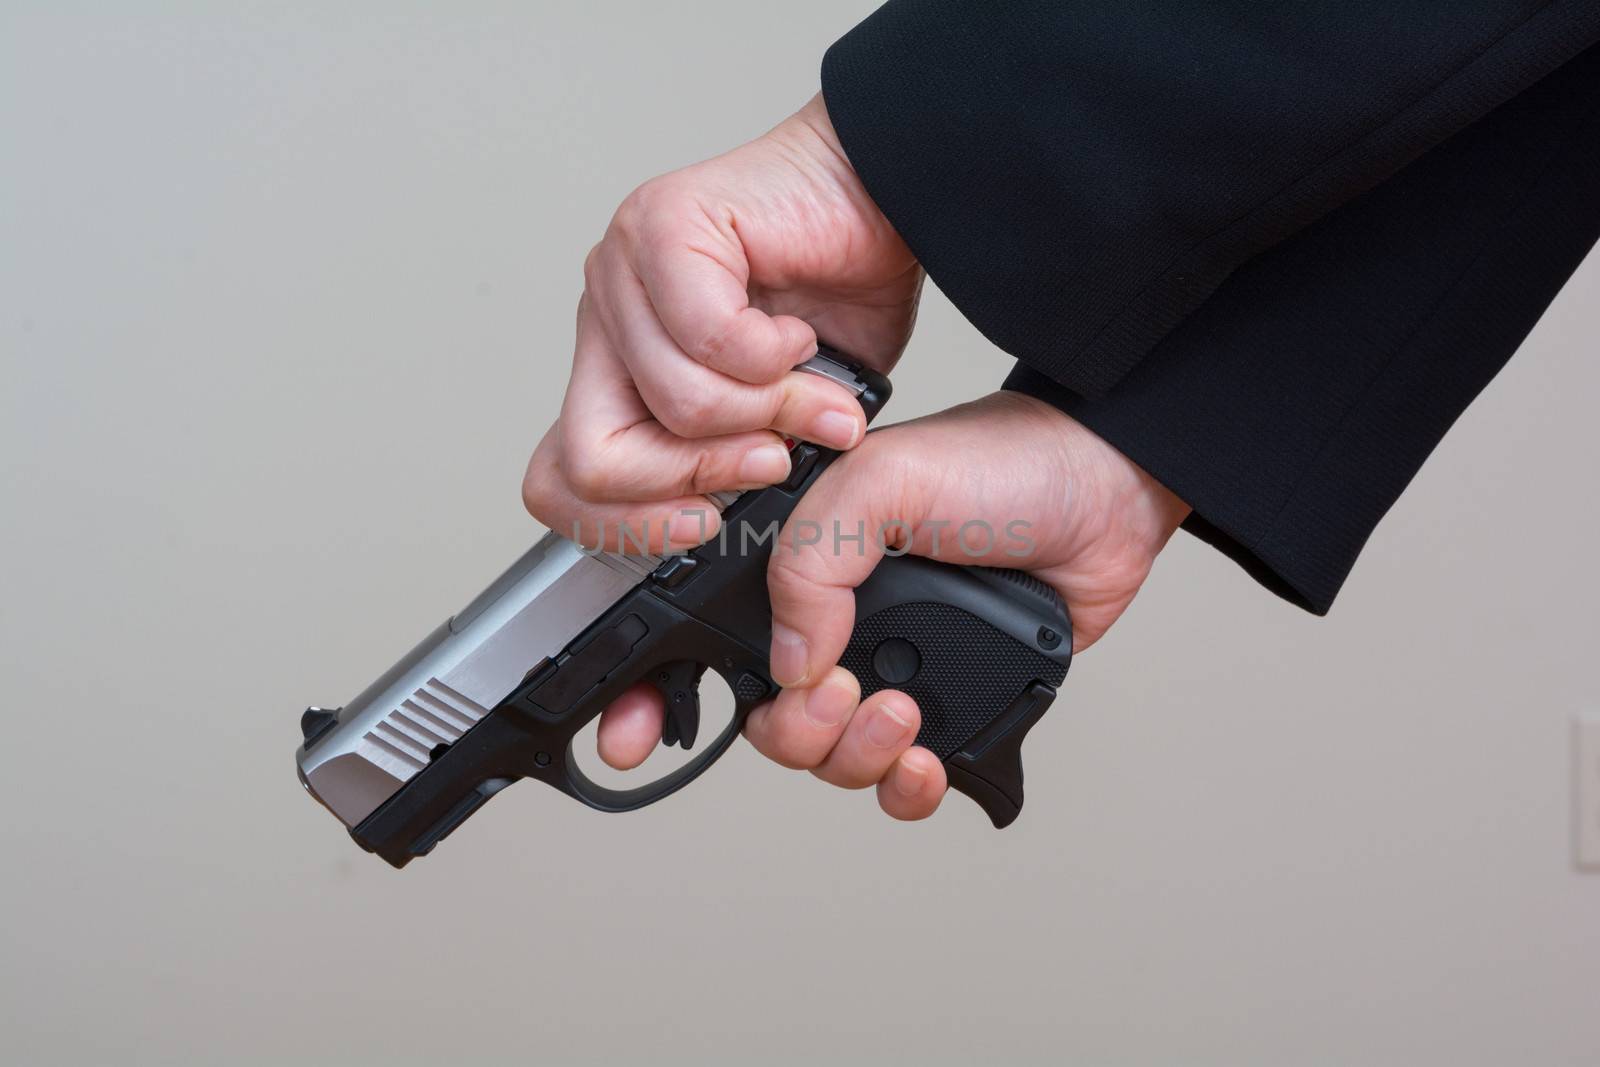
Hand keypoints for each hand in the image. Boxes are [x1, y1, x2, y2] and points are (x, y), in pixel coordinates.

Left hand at [523, 95, 922, 552]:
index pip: (558, 478)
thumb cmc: (837, 290)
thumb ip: (736, 464)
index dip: (627, 523)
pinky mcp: (661, 227)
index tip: (704, 524)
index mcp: (617, 369)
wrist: (883, 195)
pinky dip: (775, 355)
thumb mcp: (785, 417)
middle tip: (769, 456)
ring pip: (672, 403)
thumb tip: (722, 517)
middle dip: (698, 474)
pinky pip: (711, 340)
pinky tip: (794, 327)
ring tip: (803, 372)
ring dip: (765, 409)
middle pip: (591, 456)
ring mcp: (621, 267)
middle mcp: (606, 318)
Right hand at [594, 392, 1190, 817]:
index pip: (706, 641)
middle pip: (770, 722)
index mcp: (795, 566)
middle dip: (797, 732)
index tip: (636, 736)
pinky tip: (927, 763)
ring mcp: (891, 665)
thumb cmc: (997, 462)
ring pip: (830, 759)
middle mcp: (834, 622)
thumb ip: (812, 560)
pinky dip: (905, 788)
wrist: (1106, 489)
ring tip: (905, 717)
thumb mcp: (880, 480)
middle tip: (849, 695)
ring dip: (855, 758)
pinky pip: (900, 779)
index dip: (657, 696)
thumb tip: (793, 664)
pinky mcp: (949, 704)